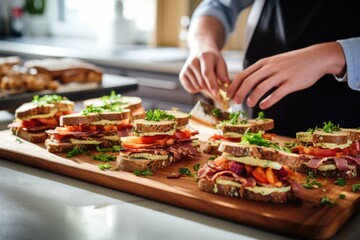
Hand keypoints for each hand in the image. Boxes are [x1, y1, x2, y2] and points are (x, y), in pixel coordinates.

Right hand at [179, 49, 229, 98]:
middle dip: (211, 89)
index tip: (216, 93)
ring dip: (204, 88)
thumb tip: (226, 83)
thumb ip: (223, 73)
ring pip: (197, 87)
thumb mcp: (220, 62)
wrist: (200, 51)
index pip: (207, 73)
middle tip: (217, 91)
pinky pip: (190, 89)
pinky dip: (197, 89)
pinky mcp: (182, 75)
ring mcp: (186, 69)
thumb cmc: (212, 59)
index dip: (212, 84)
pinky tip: (200, 81)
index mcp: (204, 57)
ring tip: (207, 81)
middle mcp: (193, 62)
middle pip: (202, 83)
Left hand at [227, 42, 345, 108]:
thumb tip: (246, 84)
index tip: (229, 95)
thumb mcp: (274, 62)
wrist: (316, 58)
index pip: (243, 75)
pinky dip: (268, 101)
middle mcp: (270, 68)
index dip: (234, 86)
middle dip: (239, 93)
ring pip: (261, 87)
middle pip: (249, 81)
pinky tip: (263, 106)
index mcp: (264, 63)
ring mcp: (281, 75)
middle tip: (235, 102)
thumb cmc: (292, 63)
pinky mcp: (292, 83)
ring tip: (249, 104)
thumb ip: (261, 72)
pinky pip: (277, 93)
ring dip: (253, 97)